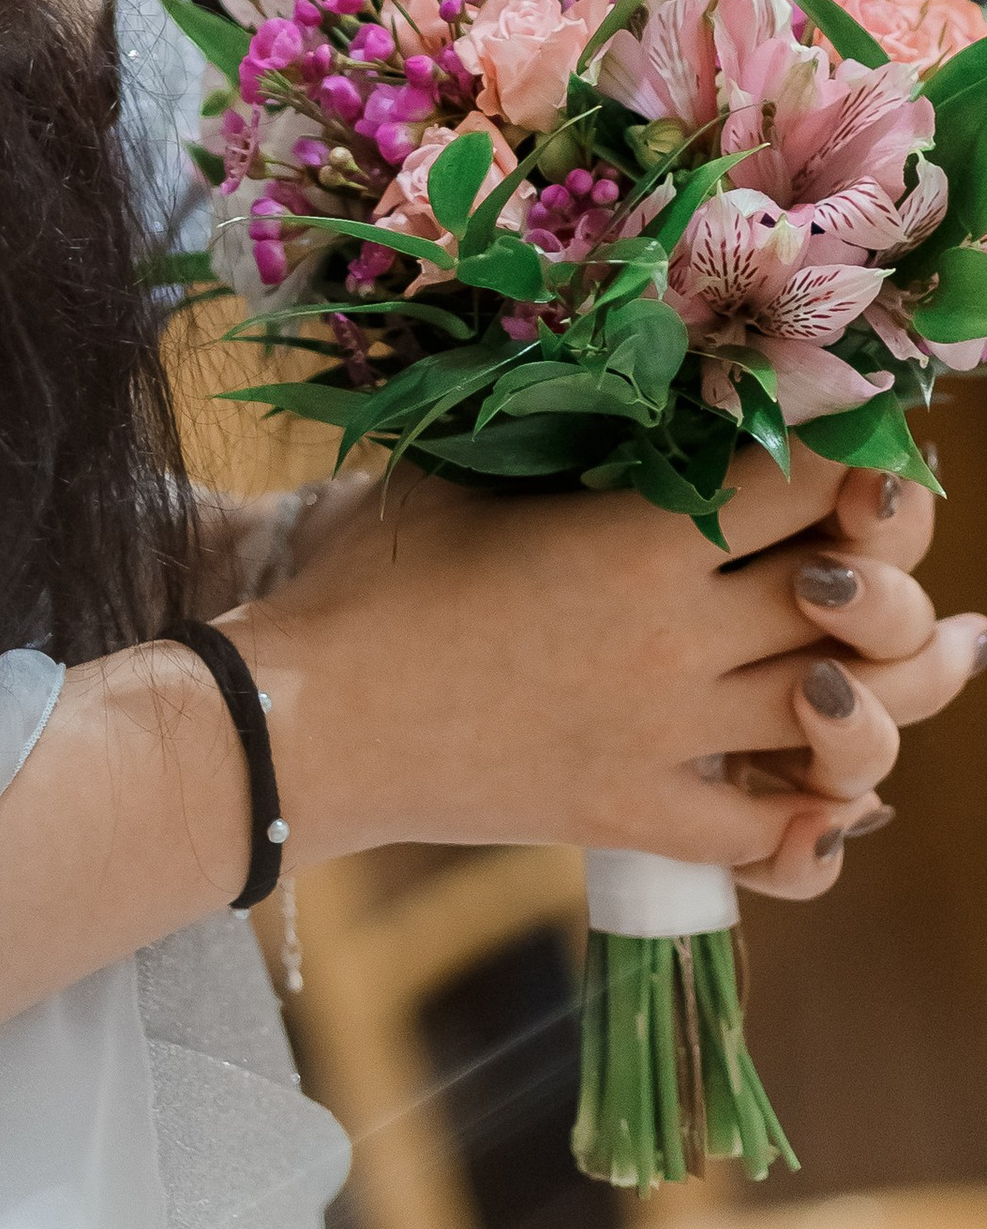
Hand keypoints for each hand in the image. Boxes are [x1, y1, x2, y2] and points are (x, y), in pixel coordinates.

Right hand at [229, 445, 979, 886]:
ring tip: (947, 655)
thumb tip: (632, 388)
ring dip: (904, 690)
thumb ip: (566, 442)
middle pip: (852, 603)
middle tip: (905, 544)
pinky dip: (821, 826)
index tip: (870, 433)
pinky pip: (771, 839)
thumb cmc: (367, 575)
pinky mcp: (634, 817)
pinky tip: (837, 794)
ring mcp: (664, 739)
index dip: (857, 456)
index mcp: (637, 538)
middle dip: (900, 569)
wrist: (305, 719)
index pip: (803, 487)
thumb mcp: (467, 477)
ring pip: (844, 721)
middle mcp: (676, 641)